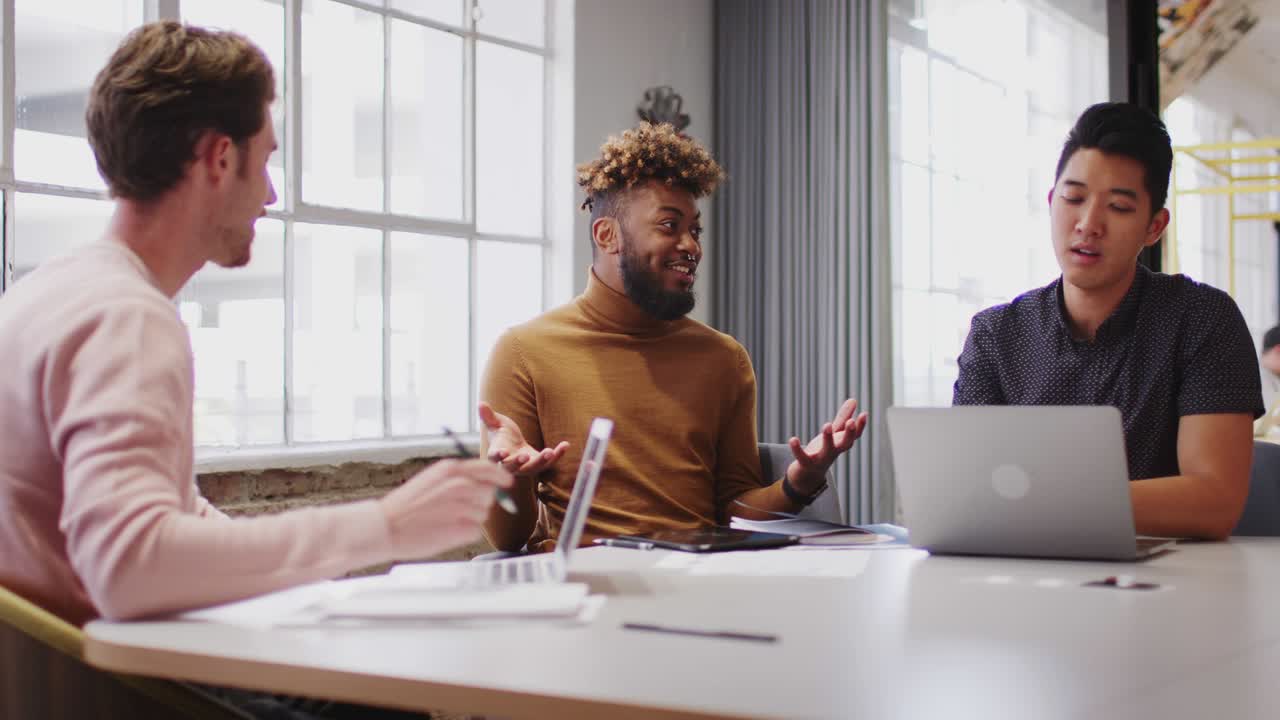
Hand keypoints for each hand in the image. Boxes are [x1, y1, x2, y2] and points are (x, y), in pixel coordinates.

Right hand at [379, 458, 512, 558]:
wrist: (384, 526)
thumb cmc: (405, 506)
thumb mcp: (431, 480)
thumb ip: (457, 479)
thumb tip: (484, 484)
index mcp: (451, 469)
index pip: (489, 469)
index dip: (500, 477)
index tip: (507, 483)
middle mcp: (461, 484)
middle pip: (490, 493)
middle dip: (480, 502)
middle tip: (456, 510)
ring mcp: (464, 506)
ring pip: (483, 514)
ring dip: (470, 519)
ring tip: (444, 520)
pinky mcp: (463, 528)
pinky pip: (476, 531)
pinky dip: (464, 534)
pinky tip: (445, 531)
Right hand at [478, 401, 568, 475]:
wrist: (514, 446)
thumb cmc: (502, 435)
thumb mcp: (496, 424)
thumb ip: (489, 416)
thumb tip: (480, 403)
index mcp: (496, 454)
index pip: (495, 457)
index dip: (498, 455)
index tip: (502, 453)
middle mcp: (510, 464)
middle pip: (513, 467)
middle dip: (519, 462)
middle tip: (526, 455)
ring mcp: (525, 467)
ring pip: (533, 467)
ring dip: (542, 461)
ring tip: (550, 451)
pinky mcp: (538, 465)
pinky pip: (549, 463)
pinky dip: (557, 455)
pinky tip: (565, 445)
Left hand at [785, 399, 868, 492]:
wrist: (809, 474)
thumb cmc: (824, 449)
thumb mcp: (834, 433)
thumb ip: (843, 417)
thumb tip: (853, 400)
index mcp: (841, 443)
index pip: (854, 435)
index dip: (860, 426)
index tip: (864, 414)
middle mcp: (834, 452)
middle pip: (845, 444)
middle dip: (849, 433)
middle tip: (851, 422)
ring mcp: (821, 458)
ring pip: (827, 450)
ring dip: (828, 439)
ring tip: (827, 425)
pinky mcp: (807, 463)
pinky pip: (802, 457)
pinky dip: (797, 449)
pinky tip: (793, 439)